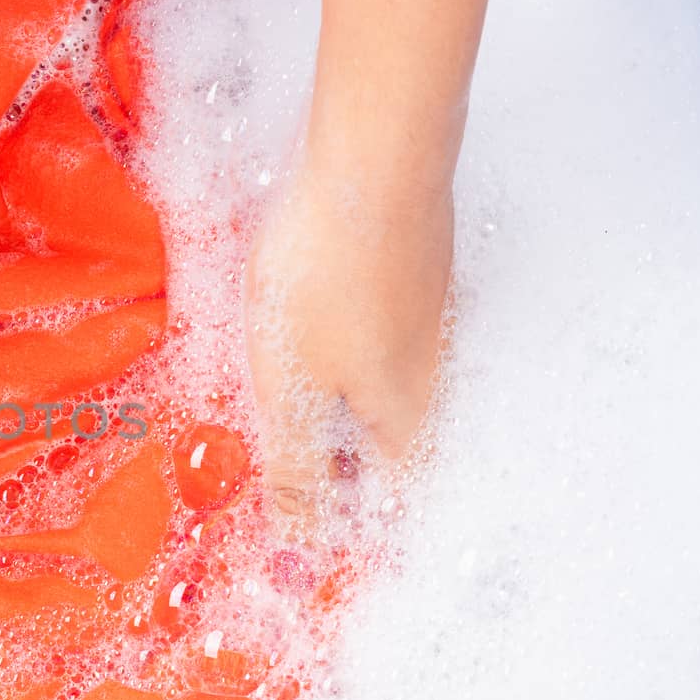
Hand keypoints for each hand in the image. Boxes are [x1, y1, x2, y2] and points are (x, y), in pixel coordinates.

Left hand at [244, 166, 451, 531]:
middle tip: (275, 476)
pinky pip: (369, 334)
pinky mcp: (406, 269)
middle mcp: (426, 370)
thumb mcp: (291, 386)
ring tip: (273, 409)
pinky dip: (332, 353)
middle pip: (383, 442)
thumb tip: (303, 541)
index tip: (304, 538)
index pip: (390, 497)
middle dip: (330, 466)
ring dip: (327, 407)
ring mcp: (421, 315)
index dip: (348, 523)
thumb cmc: (327, 274)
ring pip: (375, 384)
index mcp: (403, 414)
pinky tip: (296, 332)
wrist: (372, 159)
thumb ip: (297, 467)